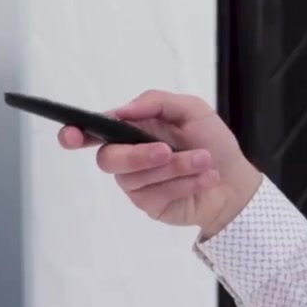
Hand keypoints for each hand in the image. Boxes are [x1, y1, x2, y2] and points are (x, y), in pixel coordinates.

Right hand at [58, 89, 263, 237]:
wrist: (236, 181)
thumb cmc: (213, 142)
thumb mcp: (192, 110)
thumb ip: (157, 102)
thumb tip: (122, 110)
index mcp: (134, 130)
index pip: (95, 131)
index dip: (75, 134)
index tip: (70, 135)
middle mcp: (130, 157)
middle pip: (108, 159)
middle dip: (137, 155)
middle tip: (166, 151)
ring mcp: (137, 184)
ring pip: (136, 178)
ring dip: (176, 167)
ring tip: (204, 161)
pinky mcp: (149, 205)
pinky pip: (155, 194)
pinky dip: (184, 183)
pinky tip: (205, 179)